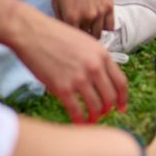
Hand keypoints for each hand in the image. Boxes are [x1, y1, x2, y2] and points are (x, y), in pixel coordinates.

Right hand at [13, 9, 127, 122]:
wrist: (32, 33)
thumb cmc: (56, 35)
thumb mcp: (85, 42)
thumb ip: (96, 59)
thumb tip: (103, 78)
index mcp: (102, 55)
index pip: (121, 82)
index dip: (123, 98)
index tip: (122, 107)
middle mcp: (94, 67)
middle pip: (110, 97)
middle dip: (108, 109)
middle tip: (104, 114)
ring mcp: (79, 78)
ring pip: (96, 106)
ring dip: (95, 116)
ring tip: (91, 119)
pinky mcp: (62, 88)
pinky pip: (76, 110)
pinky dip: (79, 120)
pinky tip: (79, 122)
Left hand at [52, 0, 113, 37]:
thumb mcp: (56, 0)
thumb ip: (59, 19)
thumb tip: (63, 32)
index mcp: (71, 17)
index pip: (72, 39)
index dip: (70, 39)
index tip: (69, 39)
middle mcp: (87, 17)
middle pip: (86, 39)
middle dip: (82, 38)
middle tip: (79, 34)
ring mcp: (100, 12)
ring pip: (99, 35)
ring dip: (93, 33)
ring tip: (89, 29)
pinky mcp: (110, 6)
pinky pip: (110, 26)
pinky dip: (105, 27)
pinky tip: (99, 22)